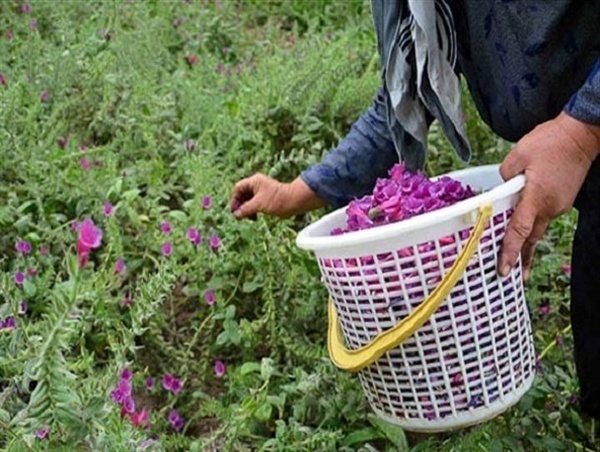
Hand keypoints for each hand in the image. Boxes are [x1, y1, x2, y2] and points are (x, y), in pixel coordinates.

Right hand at [230, 174, 326, 218]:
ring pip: (248, 200)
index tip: (234, 210)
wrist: (294, 201)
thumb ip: (245, 209)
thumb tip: (236, 215)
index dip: (234, 199)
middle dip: (240, 205)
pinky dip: (252, 210)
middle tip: (240, 216)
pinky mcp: (266, 198)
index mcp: (254, 182)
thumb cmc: (277, 200)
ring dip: (246, 209)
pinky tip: (254, 217)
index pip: (238, 188)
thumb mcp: (258, 205)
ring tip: (249, 218)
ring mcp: (262, 191)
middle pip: (242, 194)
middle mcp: (257, 185)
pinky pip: (255, 203)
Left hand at [499, 112, 599, 278]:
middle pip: (530, 238)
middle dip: (521, 259)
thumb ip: (504, 179)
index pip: (519, 232)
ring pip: (537, 227)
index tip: (504, 271)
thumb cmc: (549, 142)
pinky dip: (532, 222)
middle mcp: (549, 207)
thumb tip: (503, 192)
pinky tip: (524, 223)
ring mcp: (558, 205)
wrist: (581, 135)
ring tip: (514, 257)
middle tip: (511, 277)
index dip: (510, 253)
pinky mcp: (562, 200)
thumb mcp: (516, 157)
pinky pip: (543, 215)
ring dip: (526, 240)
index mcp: (536, 199)